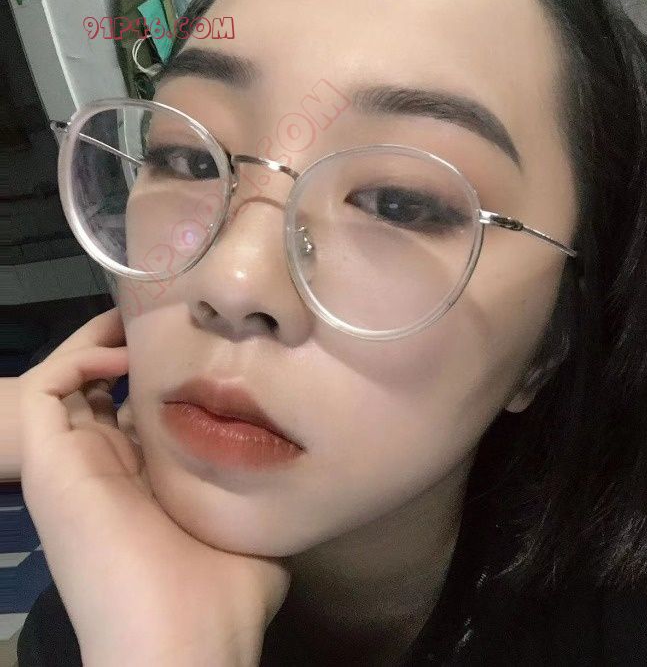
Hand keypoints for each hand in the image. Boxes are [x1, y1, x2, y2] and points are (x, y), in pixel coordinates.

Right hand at [18, 308, 290, 666]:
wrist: (183, 639)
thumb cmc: (224, 593)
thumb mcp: (252, 531)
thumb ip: (259, 498)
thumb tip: (289, 478)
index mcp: (147, 485)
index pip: (140, 417)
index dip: (161, 381)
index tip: (197, 349)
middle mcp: (108, 470)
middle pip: (101, 392)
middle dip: (129, 353)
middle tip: (164, 323)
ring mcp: (75, 465)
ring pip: (68, 384)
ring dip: (99, 346)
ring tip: (142, 323)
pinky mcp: (51, 463)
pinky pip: (45, 392)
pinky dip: (78, 362)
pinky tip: (127, 356)